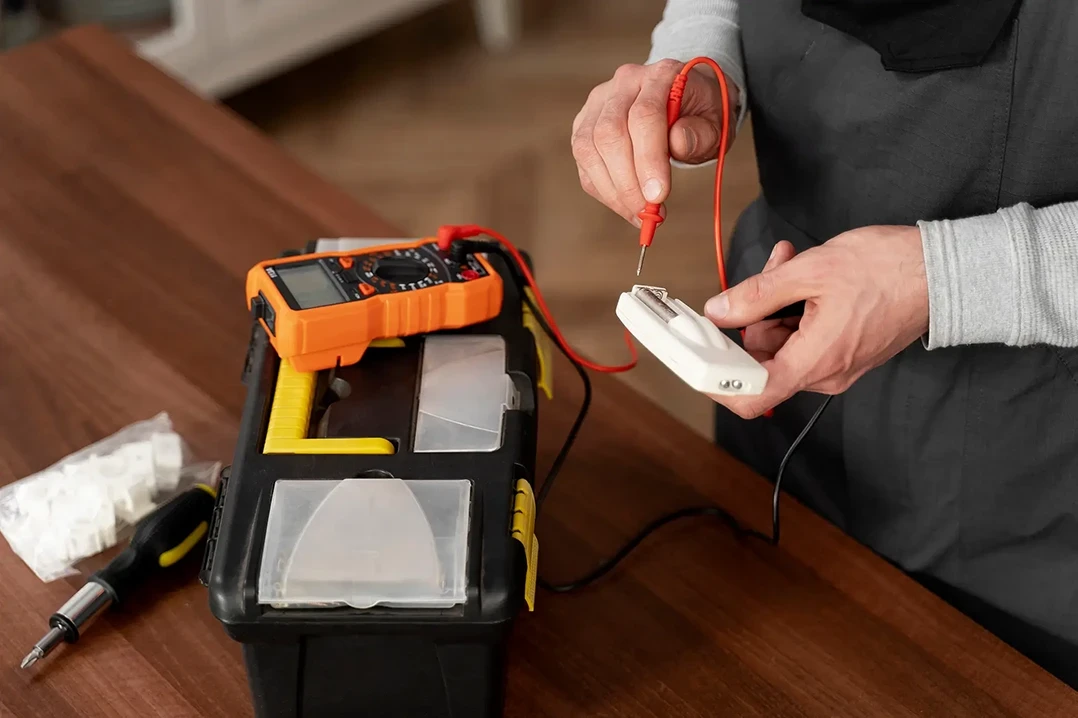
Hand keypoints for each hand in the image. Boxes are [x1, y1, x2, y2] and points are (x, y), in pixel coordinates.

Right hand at [571, 60, 737, 225]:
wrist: (686, 98)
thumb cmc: (701, 113)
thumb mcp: (715, 122)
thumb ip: (700, 133)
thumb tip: (677, 144)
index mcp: (660, 75)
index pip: (644, 116)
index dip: (648, 159)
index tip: (659, 196)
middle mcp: (624, 83)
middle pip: (610, 133)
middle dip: (627, 181)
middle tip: (647, 213)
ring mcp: (599, 103)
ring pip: (589, 149)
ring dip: (612, 190)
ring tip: (638, 214)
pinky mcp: (585, 124)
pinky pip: (584, 163)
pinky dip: (603, 190)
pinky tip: (625, 205)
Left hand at [704, 226, 929, 418]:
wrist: (945, 271)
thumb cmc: (888, 269)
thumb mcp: (810, 271)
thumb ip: (756, 295)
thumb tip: (719, 311)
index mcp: (814, 361)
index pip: (751, 397)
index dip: (717, 382)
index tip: (699, 358)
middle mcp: (826, 373)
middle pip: (763, 360)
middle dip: (753, 317)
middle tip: (764, 278)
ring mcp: (838, 365)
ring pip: (783, 343)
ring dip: (776, 304)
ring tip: (789, 265)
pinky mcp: (847, 352)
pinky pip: (806, 337)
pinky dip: (797, 309)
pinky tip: (803, 276)